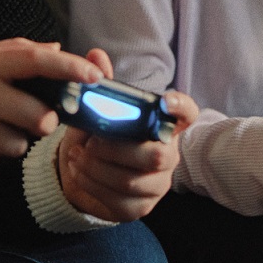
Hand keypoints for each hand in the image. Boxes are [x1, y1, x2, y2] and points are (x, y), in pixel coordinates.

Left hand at [56, 49, 197, 221]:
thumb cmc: (99, 133)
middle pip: (156, 155)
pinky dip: (91, 184)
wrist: (83, 169)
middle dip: (117, 149)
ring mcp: (157, 184)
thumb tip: (95, 55)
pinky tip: (77, 171)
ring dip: (97, 168)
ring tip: (76, 156)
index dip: (180, 107)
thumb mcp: (98, 108)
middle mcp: (168, 154)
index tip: (166, 101)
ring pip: (132, 180)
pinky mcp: (141, 207)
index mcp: (164, 124)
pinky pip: (118, 200)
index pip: (187, 113)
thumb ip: (102, 83)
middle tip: (90, 142)